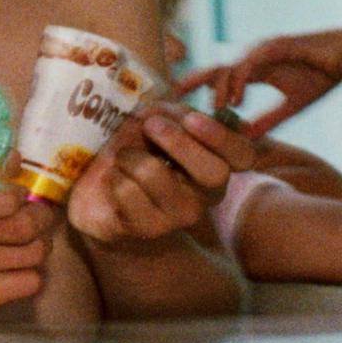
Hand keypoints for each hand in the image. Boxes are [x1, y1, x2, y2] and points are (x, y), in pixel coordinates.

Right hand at [0, 179, 57, 319]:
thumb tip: (14, 159)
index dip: (13, 197)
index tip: (19, 195)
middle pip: (20, 228)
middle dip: (41, 216)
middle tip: (41, 214)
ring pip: (32, 255)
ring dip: (41, 243)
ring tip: (33, 239)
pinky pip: (29, 282)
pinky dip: (33, 272)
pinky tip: (18, 265)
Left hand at [66, 104, 259, 250]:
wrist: (99, 191)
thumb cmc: (133, 148)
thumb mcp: (153, 120)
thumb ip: (170, 114)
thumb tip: (174, 116)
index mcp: (215, 162)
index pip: (242, 155)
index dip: (221, 137)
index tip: (190, 119)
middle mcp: (206, 193)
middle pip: (213, 173)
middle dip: (177, 142)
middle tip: (150, 125)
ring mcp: (179, 214)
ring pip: (155, 174)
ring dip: (129, 156)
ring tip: (122, 159)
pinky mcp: (148, 228)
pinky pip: (127, 192)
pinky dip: (113, 176)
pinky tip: (113, 180)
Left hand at [182, 28, 341, 140]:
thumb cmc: (322, 77)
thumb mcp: (292, 105)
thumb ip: (269, 119)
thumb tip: (248, 137)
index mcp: (255, 69)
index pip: (219, 75)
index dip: (197, 84)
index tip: (177, 100)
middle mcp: (254, 57)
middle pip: (217, 69)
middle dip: (195, 83)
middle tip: (177, 103)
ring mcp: (264, 50)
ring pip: (232, 68)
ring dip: (222, 89)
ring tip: (217, 110)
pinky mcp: (278, 47)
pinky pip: (253, 63)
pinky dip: (243, 81)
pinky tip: (238, 100)